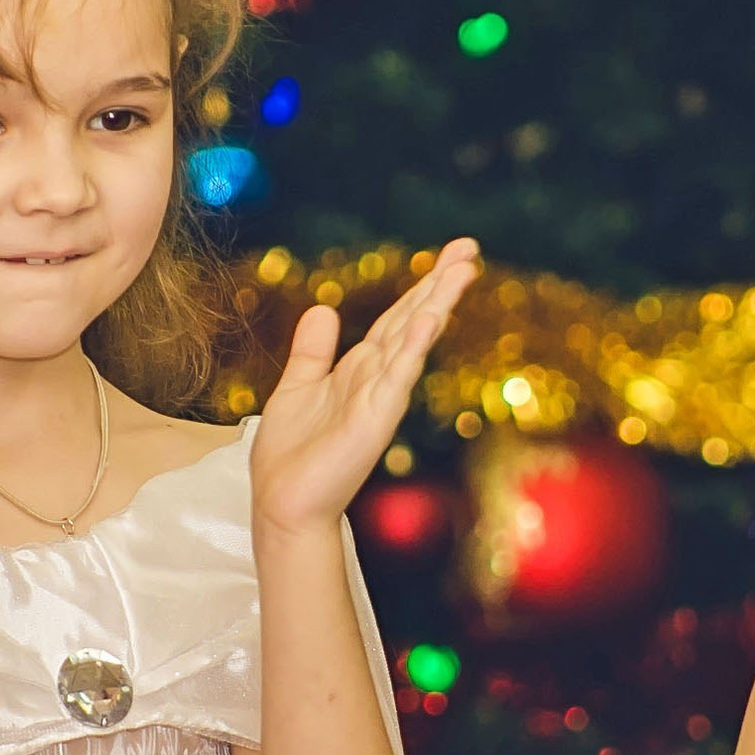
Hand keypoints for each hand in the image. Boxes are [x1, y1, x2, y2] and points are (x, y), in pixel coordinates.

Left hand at [251, 237, 481, 538]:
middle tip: (470, 248)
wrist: (284, 506)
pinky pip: (396, 376)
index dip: (422, 285)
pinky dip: (413, 347)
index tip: (451, 255)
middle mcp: (376, 379)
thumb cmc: (291, 457)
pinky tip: (428, 320)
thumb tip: (324, 307)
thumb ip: (313, 351)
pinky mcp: (374, 419)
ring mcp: (379, 398)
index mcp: (360, 370)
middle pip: (413, 320)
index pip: (398, 318)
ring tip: (461, 270)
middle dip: (440, 284)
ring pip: (412, 340)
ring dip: (436, 304)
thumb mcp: (296, 387)